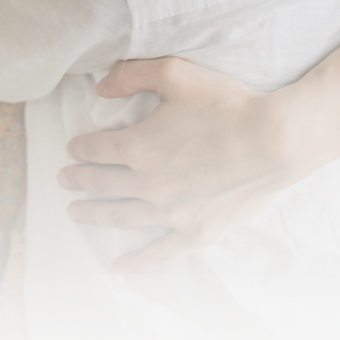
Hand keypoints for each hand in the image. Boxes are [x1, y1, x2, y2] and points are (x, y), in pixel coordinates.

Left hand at [59, 56, 316, 272]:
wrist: (274, 140)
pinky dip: (135, 262)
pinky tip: (116, 265)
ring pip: (121, 216)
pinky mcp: (196, 232)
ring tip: (76, 212)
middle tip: (64, 180)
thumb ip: (131, 76)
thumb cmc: (226, 104)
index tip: (71, 149)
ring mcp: (171, 212)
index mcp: (138, 145)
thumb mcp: (175, 74)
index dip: (81, 148)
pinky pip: (157, 253)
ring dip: (95, 214)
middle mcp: (148, 183)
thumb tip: (99, 87)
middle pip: (103, 183)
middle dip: (80, 180)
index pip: (97, 149)